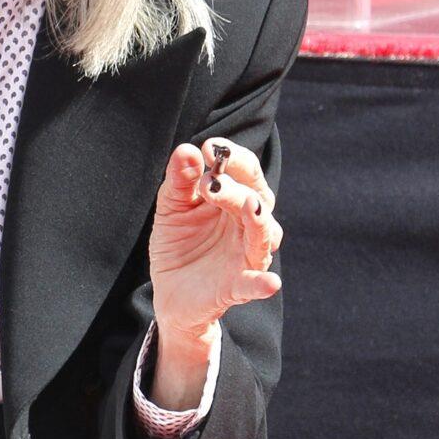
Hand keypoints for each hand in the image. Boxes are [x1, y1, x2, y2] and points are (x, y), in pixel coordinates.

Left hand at [146, 135, 283, 343]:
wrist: (169, 290)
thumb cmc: (178, 241)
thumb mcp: (172, 206)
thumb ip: (180, 179)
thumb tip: (187, 150)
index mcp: (235, 198)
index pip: (245, 171)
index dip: (231, 157)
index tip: (209, 148)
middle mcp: (248, 224)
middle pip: (256, 198)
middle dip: (235, 187)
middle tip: (209, 182)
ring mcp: (246, 255)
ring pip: (263, 235)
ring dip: (258, 220)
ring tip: (249, 206)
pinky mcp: (237, 286)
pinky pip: (253, 284)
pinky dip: (262, 283)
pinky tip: (270, 283)